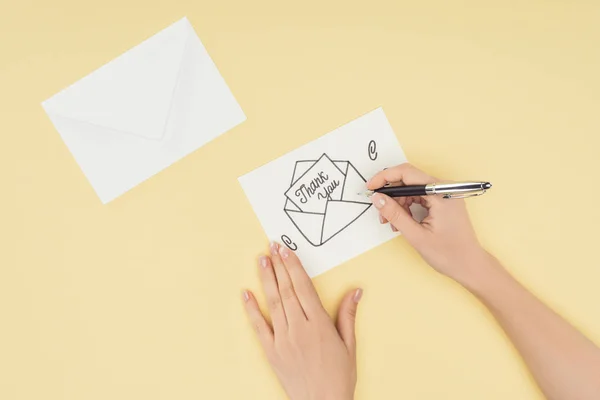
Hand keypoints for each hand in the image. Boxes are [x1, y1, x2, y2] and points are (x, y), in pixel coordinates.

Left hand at [243, 242, 361, 399]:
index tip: (286, 250)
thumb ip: (347, 316)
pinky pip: (259, 326)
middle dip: (279, 266)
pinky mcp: (272, 352)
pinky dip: (251, 309)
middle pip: (286, 290)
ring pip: (273, 303)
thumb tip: (356, 291)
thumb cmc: (339, 377)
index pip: (303, 287)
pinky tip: (246, 293)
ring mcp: (283, 340)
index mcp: (319, 325)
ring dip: (266, 280)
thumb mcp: (349, 346)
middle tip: (271, 246)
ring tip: (261, 260)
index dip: (294, 266)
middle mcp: (299, 328)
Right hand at [367, 163, 488, 283]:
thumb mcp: (416, 235)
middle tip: (381, 213)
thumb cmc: (449, 254)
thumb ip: (395, 214)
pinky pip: (420, 198)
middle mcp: (444, 189)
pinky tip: (402, 222)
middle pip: (409, 181)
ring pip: (412, 190)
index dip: (385, 178)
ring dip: (398, 204)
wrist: (470, 266)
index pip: (407, 173)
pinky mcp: (443, 203)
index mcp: (441, 193)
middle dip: (391, 195)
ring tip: (392, 223)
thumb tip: (377, 198)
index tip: (370, 188)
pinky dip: (407, 207)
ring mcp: (444, 195)